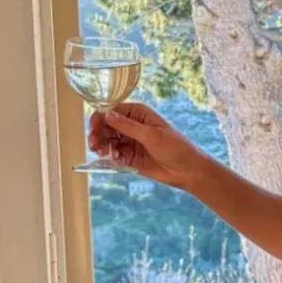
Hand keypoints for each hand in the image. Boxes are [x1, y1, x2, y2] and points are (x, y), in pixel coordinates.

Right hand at [88, 103, 203, 187]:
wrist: (188, 171)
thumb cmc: (175, 148)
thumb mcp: (151, 135)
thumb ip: (128, 126)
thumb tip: (107, 114)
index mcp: (138, 114)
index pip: (112, 111)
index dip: (100, 118)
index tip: (94, 128)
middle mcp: (132, 126)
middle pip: (107, 126)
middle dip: (98, 134)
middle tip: (94, 144)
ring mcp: (130, 142)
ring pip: (108, 141)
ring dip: (101, 145)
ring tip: (100, 152)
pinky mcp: (130, 157)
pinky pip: (115, 155)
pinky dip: (110, 156)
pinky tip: (113, 159)